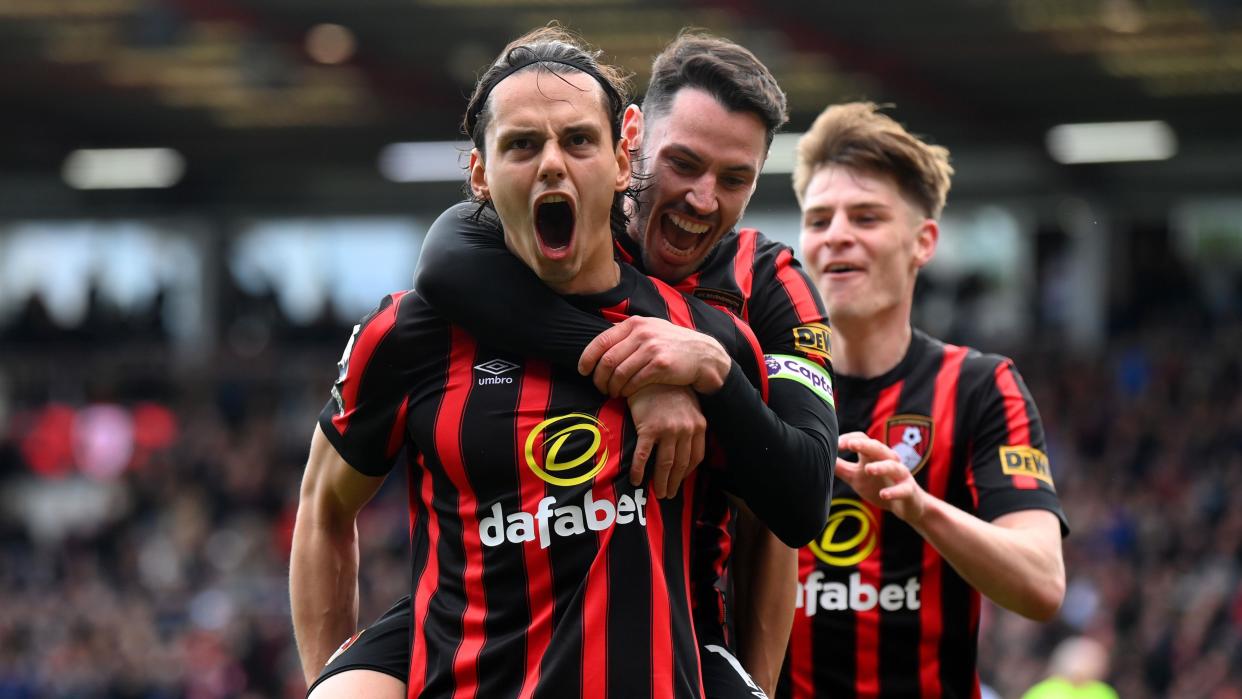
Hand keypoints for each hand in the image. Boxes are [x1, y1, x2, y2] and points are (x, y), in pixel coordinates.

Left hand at [578, 316, 730, 396]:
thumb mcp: (652, 330)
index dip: (587, 358)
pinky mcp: (660, 365)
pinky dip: (626, 391)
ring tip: (613, 393)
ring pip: (618, 373)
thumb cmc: (673, 346)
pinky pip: (634, 382)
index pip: (601, 341)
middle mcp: (642, 333)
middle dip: (599, 378)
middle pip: (607, 360)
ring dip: (612, 387)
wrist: (704, 355)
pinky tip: (626, 394)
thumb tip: (601, 344)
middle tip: (600, 388)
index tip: (583, 371)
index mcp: (635, 323)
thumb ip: (628, 334)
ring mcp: (652, 348)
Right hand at [626, 384, 706, 498]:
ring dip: (660, 482)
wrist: (652, 371)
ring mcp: (668, 430)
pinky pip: (643, 456)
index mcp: (698, 425)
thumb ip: (689, 423)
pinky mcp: (649, 428)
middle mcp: (686, 430)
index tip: (680, 480)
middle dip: (674, 482)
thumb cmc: (667, 387)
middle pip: (680, 464)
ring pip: (664, 464)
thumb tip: (686, 442)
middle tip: (667, 495)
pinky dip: (638, 470)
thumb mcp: (688, 404)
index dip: (687, 472)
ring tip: (656, 492)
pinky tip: (635, 480)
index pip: (696, 457)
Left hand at [834, 432, 928, 523]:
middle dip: (865, 445)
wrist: (906, 505)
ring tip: (868, 469)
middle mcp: (889, 461)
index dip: (850, 439)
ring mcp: (900, 475)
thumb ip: (841, 467)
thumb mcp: (856, 477)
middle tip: (851, 444)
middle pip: (878, 448)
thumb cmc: (878, 485)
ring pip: (893, 466)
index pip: (863, 440)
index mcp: (874, 456)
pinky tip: (884, 494)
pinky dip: (894, 491)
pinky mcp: (909, 490)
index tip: (836, 444)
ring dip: (881, 467)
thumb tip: (822, 458)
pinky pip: (903, 489)